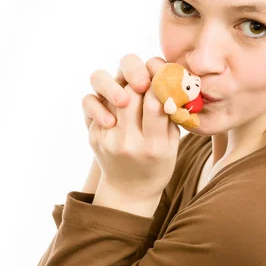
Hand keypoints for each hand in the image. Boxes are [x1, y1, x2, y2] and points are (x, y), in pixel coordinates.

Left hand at [87, 56, 180, 200]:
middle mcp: (127, 143)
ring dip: (123, 83)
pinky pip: (92, 102)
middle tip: (149, 78)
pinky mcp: (92, 135)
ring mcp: (107, 140)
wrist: (129, 190)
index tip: (165, 75)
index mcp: (154, 147)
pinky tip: (119, 99)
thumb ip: (171, 115)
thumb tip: (171, 80)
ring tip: (134, 86)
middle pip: (130, 93)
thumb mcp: (173, 144)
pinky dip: (106, 94)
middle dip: (141, 77)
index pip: (154, 103)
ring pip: (109, 94)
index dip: (160, 81)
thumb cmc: (158, 163)